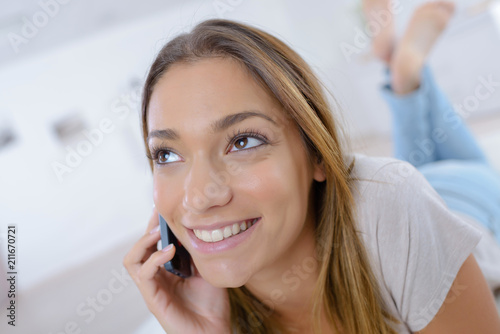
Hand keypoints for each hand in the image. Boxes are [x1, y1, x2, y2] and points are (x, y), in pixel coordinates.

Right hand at [123, 208, 230, 333]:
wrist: (214, 332)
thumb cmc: (211, 304)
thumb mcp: (207, 269)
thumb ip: (198, 252)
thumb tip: (196, 226)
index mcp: (167, 269)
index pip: (154, 242)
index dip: (157, 224)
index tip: (166, 207)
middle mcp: (156, 276)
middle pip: (140, 247)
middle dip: (149, 227)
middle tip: (160, 213)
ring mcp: (153, 288)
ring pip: (132, 259)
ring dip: (143, 241)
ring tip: (159, 231)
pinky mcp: (153, 299)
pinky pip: (143, 274)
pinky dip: (154, 259)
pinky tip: (169, 251)